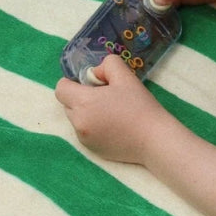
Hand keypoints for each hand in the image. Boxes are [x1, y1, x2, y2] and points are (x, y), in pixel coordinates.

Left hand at [55, 54, 170, 165]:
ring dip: (86, 113)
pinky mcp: (91, 150)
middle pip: (67, 104)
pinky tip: (113, 127)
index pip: (61, 89)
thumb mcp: (125, 76)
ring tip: (111, 113)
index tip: (91, 84)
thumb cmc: (139, 106)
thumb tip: (94, 73)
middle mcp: (78, 122)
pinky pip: (84, 132)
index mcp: (82, 102)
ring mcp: (83, 138)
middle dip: (80, 97)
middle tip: (105, 97)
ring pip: (76, 119)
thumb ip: (106, 65)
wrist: (154, 139)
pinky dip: (93, 127)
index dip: (72, 83)